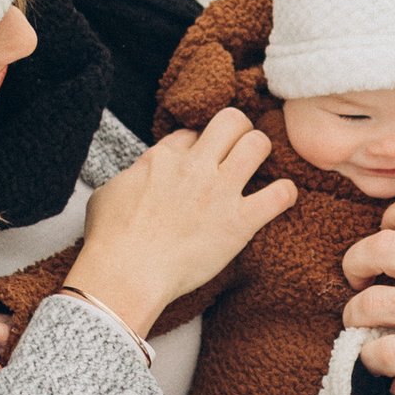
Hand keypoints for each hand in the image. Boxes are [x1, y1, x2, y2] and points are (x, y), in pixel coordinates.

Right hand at [72, 106, 294, 337]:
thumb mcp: (108, 192)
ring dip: (261, 153)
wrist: (126, 273)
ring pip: (258, 144)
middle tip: (237, 151)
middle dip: (238, 130)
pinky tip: (281, 197)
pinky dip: (285, 194)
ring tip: (259, 168)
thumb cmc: (110, 240)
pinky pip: (279, 195)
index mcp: (164, 157)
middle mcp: (195, 166)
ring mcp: (220, 192)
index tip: (198, 161)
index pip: (192, 132)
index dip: (198, 144)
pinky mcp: (239, 223)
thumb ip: (133, 175)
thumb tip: (140, 175)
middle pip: (231, 120)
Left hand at [342, 193, 394, 394]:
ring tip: (358, 323)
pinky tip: (379, 361)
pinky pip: (389, 352)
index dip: (393, 216)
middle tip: (356, 277)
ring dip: (355, 313)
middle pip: (383, 247)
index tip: (388, 234)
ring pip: (374, 302)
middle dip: (356, 260)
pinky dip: (372, 357)